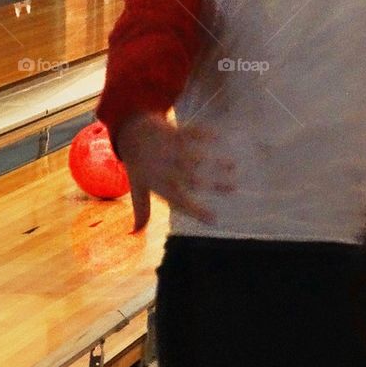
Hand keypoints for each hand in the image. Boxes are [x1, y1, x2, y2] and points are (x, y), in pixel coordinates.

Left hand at [116, 112, 235, 232]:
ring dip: (215, 161)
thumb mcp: (137, 187)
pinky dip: (204, 134)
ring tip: (233, 165)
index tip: (214, 219)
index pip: (180, 203)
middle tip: (234, 187)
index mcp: (160, 185)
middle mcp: (167, 170)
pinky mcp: (175, 133)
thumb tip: (135, 233)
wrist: (131, 133)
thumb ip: (142, 210)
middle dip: (215, 184)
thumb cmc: (138, 163)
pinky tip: (218, 136)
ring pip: (196, 158)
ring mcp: (172, 151)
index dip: (196, 212)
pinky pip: (190, 134)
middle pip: (193, 180)